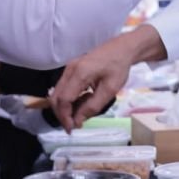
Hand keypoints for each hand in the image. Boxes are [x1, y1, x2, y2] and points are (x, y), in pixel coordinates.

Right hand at [51, 26, 167, 130]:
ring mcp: (69, 68)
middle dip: (62, 114)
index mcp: (79, 73)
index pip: (63, 100)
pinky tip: (81, 103)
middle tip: (74, 126)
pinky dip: (68, 99)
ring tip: (79, 115)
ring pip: (58, 93)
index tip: (72, 129)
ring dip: (65, 107)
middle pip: (56, 97)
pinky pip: (64, 88)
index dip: (65, 117)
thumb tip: (78, 121)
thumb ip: (93, 106)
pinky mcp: (71, 69)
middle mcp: (69, 70)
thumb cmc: (118, 67)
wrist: (122, 48)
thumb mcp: (110, 90)